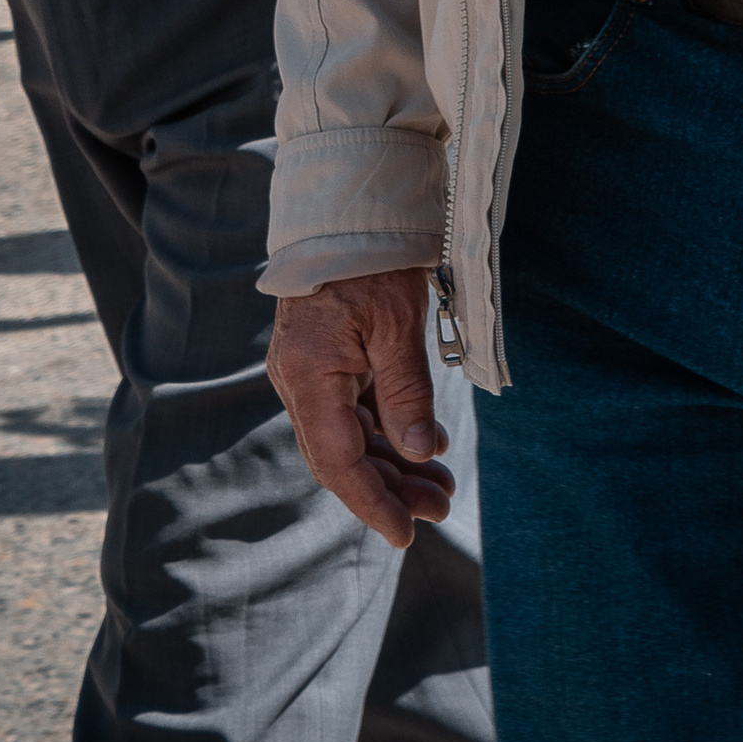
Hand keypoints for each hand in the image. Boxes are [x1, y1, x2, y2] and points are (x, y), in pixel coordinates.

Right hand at [267, 270, 453, 548]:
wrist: (345, 207)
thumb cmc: (371, 258)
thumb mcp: (398, 323)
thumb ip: (406, 392)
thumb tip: (420, 452)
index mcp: (310, 376)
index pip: (338, 461)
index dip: (372, 503)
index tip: (406, 533)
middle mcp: (300, 381)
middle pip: (342, 456)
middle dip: (392, 488)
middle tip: (442, 506)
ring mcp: (309, 372)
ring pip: (349, 437)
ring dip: (394, 463)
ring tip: (441, 484)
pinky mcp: (324, 360)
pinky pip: (352, 411)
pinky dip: (387, 431)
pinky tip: (425, 445)